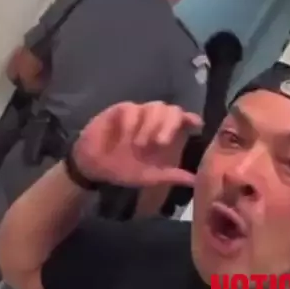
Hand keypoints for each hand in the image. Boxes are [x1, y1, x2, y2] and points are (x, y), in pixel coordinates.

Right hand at [72, 102, 202, 188]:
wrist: (93, 168)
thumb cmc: (124, 169)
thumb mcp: (149, 176)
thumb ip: (171, 176)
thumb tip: (195, 181)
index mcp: (165, 134)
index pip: (183, 120)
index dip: (191, 119)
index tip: (196, 125)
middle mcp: (155, 120)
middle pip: (171, 110)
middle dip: (169, 125)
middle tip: (161, 143)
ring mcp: (138, 113)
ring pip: (154, 107)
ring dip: (150, 125)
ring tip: (140, 145)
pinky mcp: (120, 110)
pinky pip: (132, 109)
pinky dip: (132, 123)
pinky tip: (126, 139)